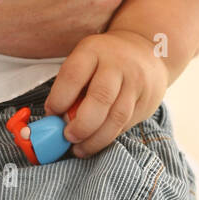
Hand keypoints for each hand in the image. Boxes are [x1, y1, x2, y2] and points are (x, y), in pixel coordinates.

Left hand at [44, 28, 169, 157]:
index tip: (51, 114)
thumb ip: (71, 85)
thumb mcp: (85, 60)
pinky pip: (127, 125)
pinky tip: (96, 142)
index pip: (74, 75)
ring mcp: (136, 83)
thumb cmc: (104, 60)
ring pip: (117, 117)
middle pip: (101, 97)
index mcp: (93, 51)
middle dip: (81, 124)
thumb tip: (55, 119)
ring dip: (95, 139)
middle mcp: (117, 65)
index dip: (59, 98)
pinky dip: (108, 138)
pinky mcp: (147, 101)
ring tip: (79, 149)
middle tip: (67, 137)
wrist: (145, 51)